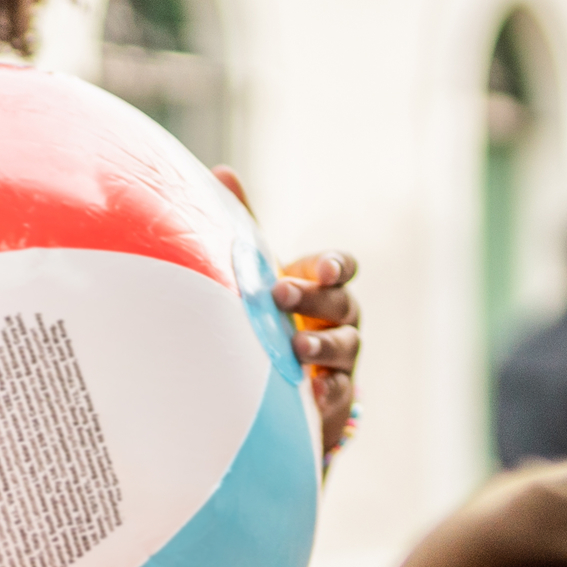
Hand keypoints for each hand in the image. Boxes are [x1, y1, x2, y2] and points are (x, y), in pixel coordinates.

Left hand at [219, 167, 363, 462]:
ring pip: (346, 345)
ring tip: (296, 346)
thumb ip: (245, 223)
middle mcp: (340, 316)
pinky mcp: (334, 396)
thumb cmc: (269, 312)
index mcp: (321, 283)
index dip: (337, 265)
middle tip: (281, 296)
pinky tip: (312, 388)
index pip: (341, 267)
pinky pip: (339, 392)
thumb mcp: (258, 270)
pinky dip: (328, 389)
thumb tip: (220, 170)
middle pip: (343, 302)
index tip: (323, 268)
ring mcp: (341, 356)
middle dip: (316, 298)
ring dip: (322, 343)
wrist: (279, 380)